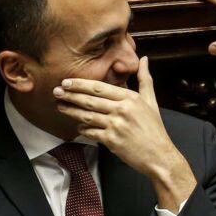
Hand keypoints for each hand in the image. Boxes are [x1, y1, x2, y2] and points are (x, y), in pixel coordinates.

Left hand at [54, 57, 196, 212]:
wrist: (159, 155)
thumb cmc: (154, 128)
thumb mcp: (151, 101)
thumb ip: (145, 79)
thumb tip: (144, 59)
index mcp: (131, 98)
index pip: (99, 88)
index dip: (80, 84)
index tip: (67, 82)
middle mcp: (123, 110)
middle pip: (90, 100)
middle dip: (70, 95)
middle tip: (56, 91)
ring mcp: (116, 125)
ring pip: (87, 115)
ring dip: (71, 111)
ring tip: (60, 107)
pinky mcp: (111, 140)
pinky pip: (90, 132)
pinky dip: (82, 129)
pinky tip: (78, 126)